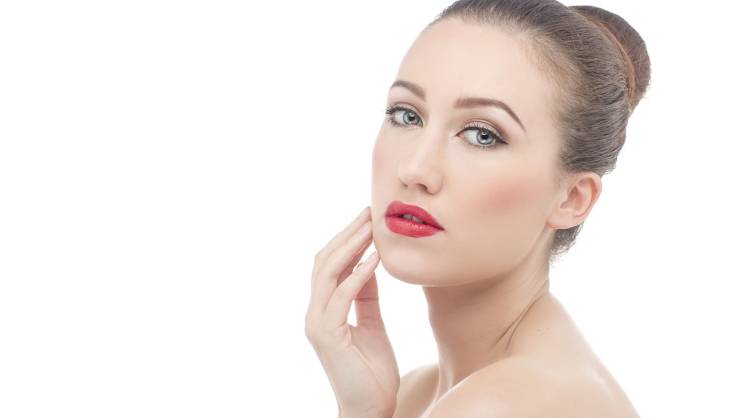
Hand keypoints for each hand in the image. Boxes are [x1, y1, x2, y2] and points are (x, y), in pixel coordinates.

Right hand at [305, 206, 399, 417]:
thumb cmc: (372, 370)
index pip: (330, 265)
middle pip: (325, 263)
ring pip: (327, 274)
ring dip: (350, 248)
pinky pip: (340, 298)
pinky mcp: (326, 335)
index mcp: (324, 309)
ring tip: (370, 229)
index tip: (367, 219)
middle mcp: (315, 313)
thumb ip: (366, 295)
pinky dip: (356, 276)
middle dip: (347, 235)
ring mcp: (317, 323)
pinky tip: (373, 260)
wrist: (370, 408)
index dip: (347, 240)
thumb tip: (370, 263)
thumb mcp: (372, 323)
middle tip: (368, 213)